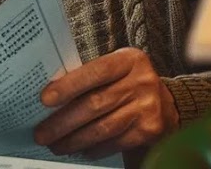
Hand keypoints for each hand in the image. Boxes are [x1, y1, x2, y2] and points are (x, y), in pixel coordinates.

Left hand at [33, 48, 177, 159]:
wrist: (168, 105)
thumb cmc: (129, 85)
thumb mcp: (116, 71)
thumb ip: (90, 77)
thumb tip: (51, 97)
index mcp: (129, 60)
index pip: (95, 71)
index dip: (68, 86)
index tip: (44, 99)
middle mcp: (141, 81)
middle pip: (95, 103)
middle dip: (63, 122)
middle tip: (41, 134)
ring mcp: (147, 107)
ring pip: (102, 127)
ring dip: (74, 140)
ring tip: (56, 145)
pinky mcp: (149, 130)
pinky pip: (114, 142)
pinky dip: (93, 148)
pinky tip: (80, 150)